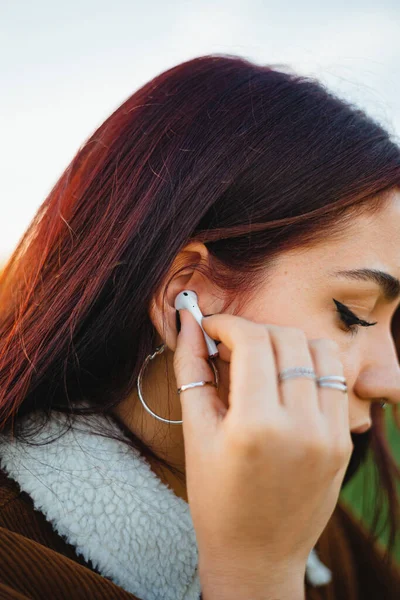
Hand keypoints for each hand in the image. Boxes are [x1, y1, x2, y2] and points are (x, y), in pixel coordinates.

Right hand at [173, 310, 352, 596]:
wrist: (257, 555)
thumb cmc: (215, 498)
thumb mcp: (195, 432)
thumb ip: (191, 369)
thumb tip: (187, 321)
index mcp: (256, 426)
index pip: (252, 340)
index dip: (227, 324)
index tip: (211, 329)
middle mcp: (301, 426)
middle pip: (287, 338)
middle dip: (254, 331)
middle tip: (232, 347)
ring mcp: (330, 434)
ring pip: (319, 351)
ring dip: (287, 343)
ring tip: (262, 361)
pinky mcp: (344, 441)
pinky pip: (335, 379)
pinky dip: (310, 366)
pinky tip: (285, 381)